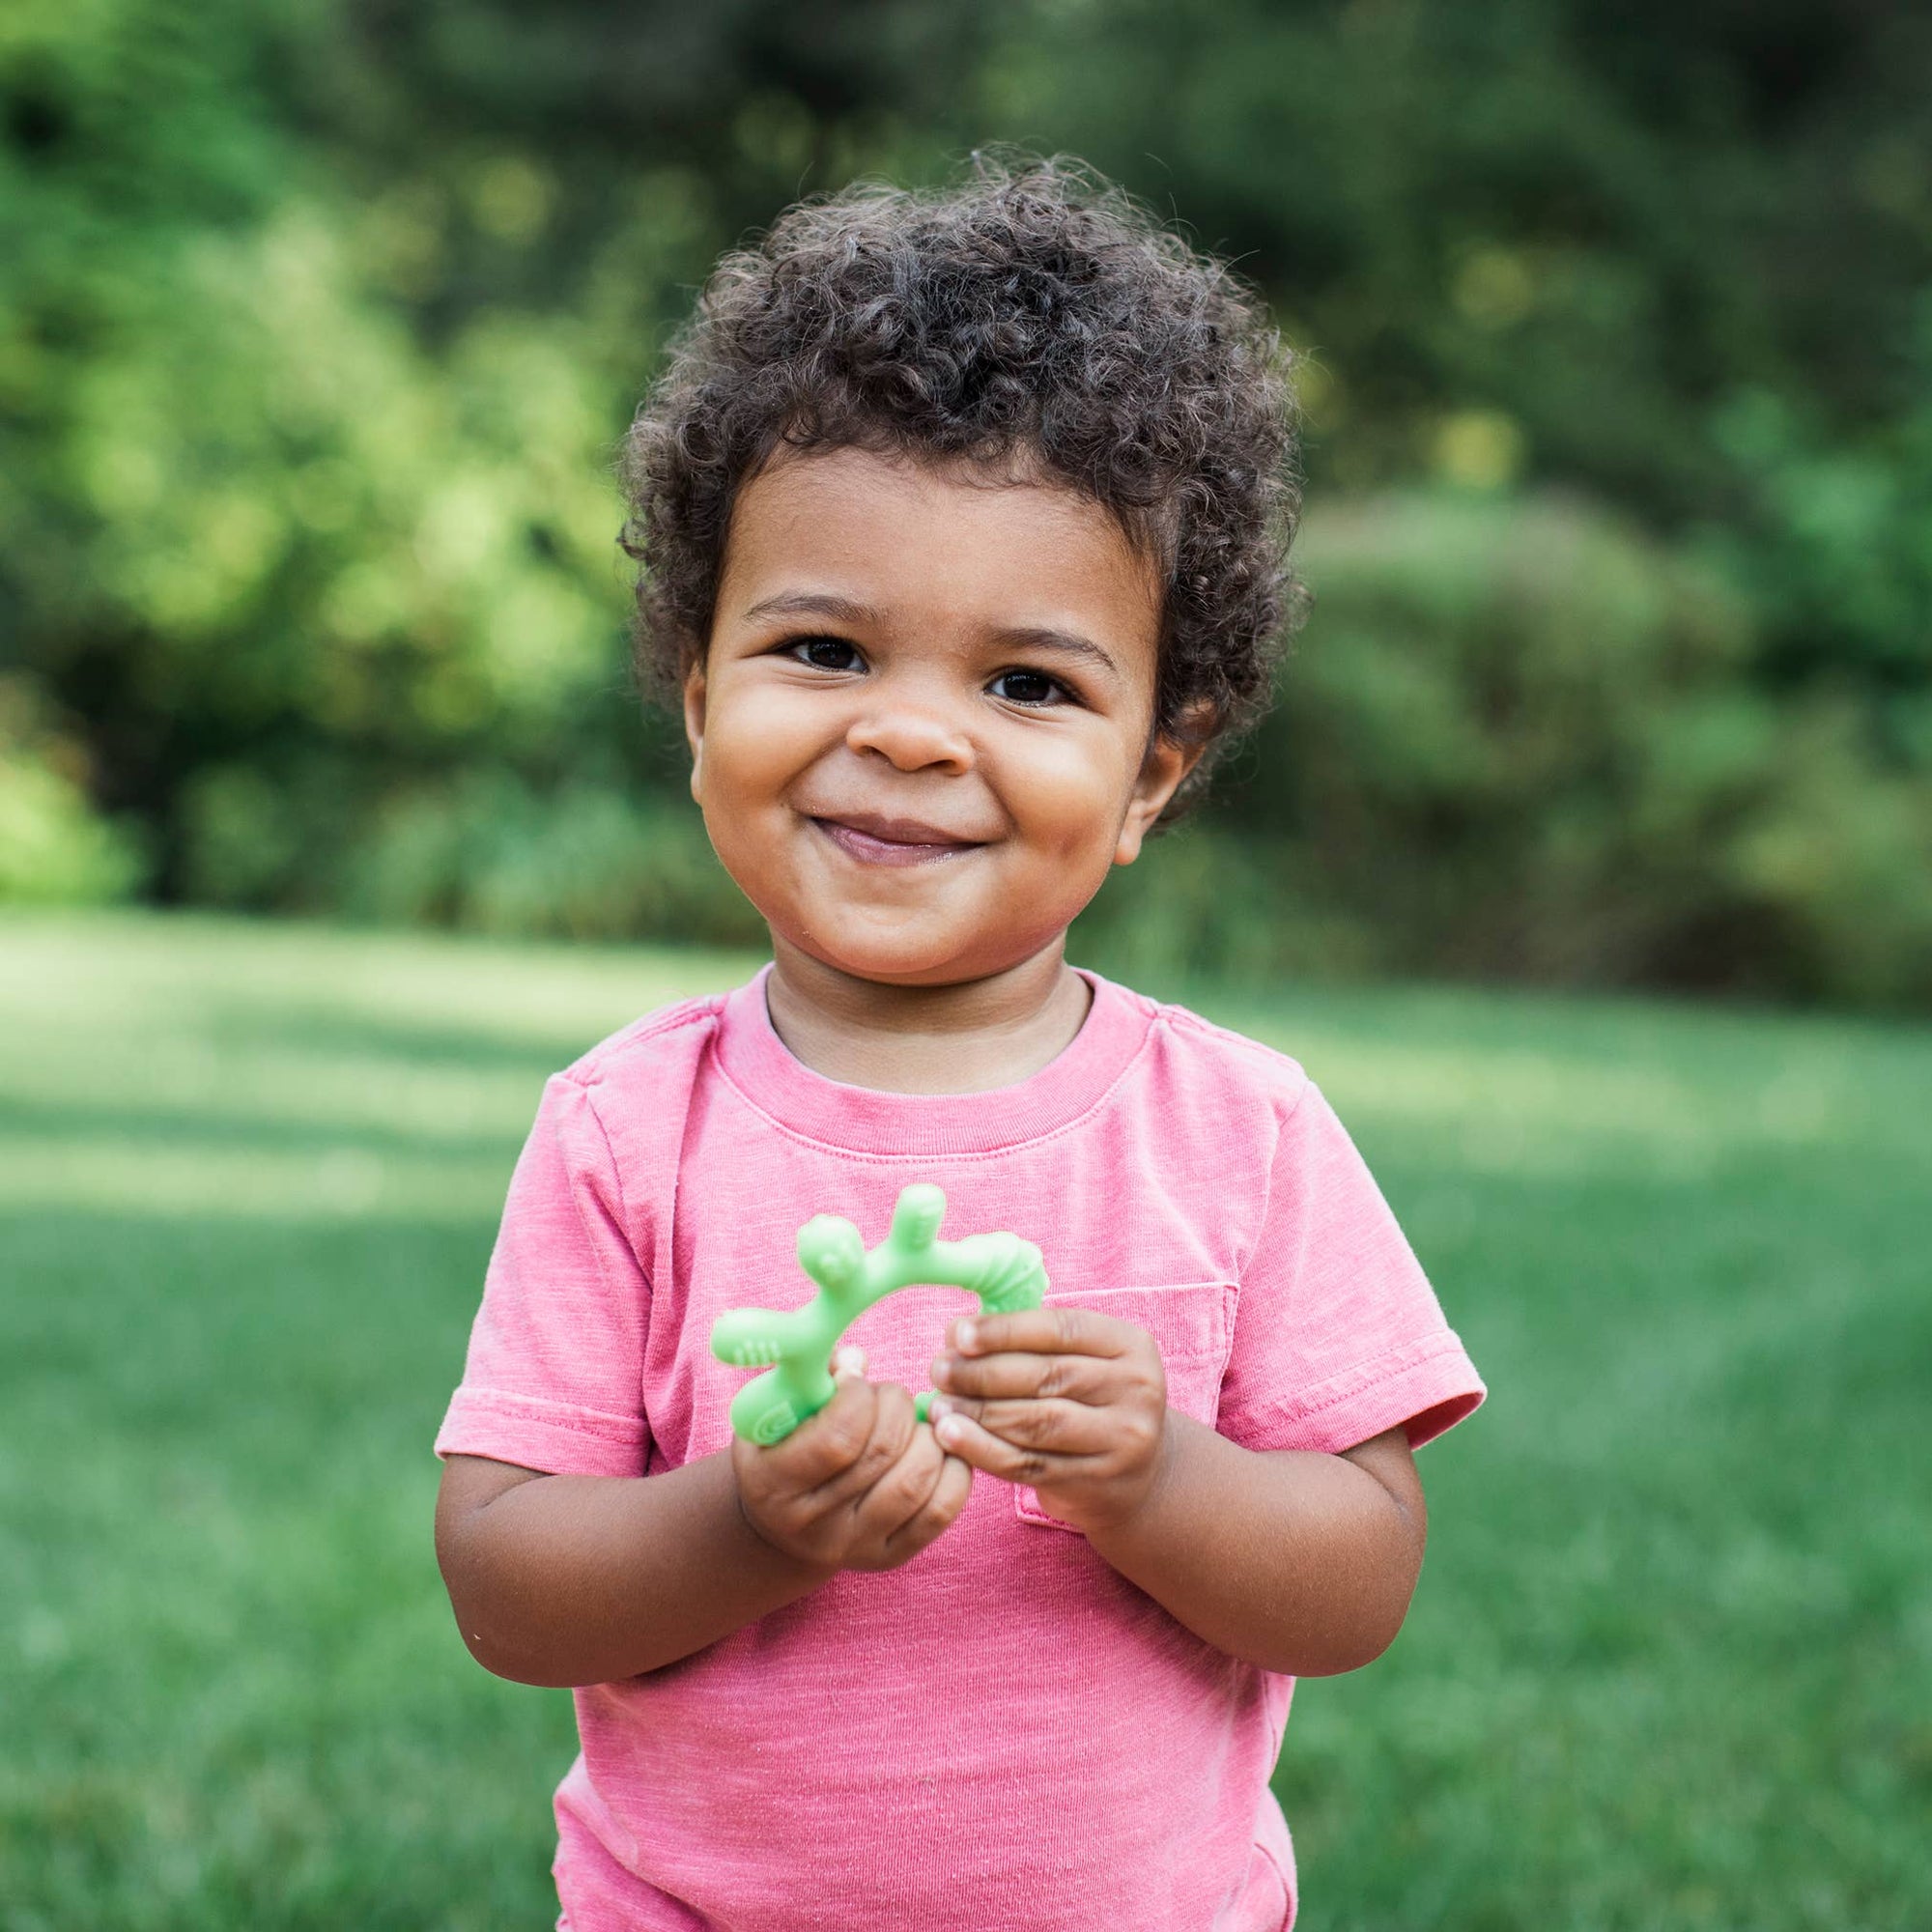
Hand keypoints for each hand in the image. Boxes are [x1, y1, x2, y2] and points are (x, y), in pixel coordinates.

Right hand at [732, 1346, 972, 1572]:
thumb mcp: (777, 1410)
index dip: (858, 1398)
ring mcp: (854, 1547)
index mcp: (772, 1485)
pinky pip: (941, 1510)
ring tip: (913, 1421)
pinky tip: (937, 1448)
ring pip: (916, 1480)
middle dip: (896, 1406)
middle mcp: (812, 1526)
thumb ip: (810, 1380)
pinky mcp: (889, 1557)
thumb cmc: (782, 1446)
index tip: (855, 1381)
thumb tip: (857, 1361)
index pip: (837, 1440)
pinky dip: (952, 1468)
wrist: (782, 1521)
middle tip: (889, 1396)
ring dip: (928, 1435)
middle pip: (883, 1453)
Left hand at [926, 1308, 1172, 1534]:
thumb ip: (1033, 1344)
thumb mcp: (1084, 1362)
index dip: (1004, 1331)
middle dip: (983, 1373)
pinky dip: (983, 1450)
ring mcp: (1122, 1439)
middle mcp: (1135, 1390)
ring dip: (977, 1412)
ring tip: (938, 1404)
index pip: (1061, 1329)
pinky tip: (951, 1436)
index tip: (958, 1335)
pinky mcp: (1097, 1481)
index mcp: (1131, 1347)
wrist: (1138, 1475)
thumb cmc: (1091, 1402)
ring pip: (1036, 1422)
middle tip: (939, 1370)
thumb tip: (957, 1335)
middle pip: (1047, 1376)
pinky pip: (1028, 1464)